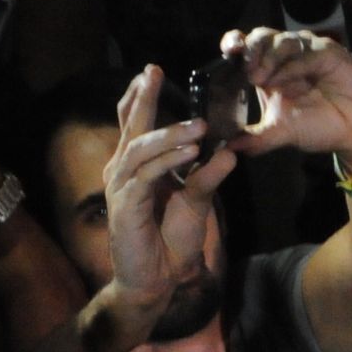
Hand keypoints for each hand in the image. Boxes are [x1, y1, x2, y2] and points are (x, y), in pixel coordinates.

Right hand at [104, 66, 235, 307]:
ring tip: (198, 125)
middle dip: (142, 98)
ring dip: (170, 134)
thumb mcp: (198, 201)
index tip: (151, 71)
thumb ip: (209, 175)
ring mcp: (121, 188)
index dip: (140, 98)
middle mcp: (123, 172)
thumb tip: (230, 151)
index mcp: (138, 166)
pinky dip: (168, 162)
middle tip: (153, 72)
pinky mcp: (125, 207)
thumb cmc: (173, 240)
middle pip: (131, 127)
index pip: (135, 125)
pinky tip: (190, 153)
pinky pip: (146, 176)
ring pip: (141, 149)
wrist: (161, 280)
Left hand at [221, 28, 351, 177]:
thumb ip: (256, 138)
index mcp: (271, 70)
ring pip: (283, 40)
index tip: (228, 52)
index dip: (235, 43)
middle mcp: (287, 56)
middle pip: (261, 37)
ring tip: (262, 80)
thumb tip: (229, 149)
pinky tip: (286, 78)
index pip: (247, 46)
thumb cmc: (321, 126)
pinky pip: (307, 53)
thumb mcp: (281, 133)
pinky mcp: (329, 53)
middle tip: (247, 72)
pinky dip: (293, 65)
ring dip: (269, 58)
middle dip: (251, 50)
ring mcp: (308, 52)